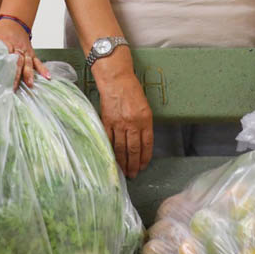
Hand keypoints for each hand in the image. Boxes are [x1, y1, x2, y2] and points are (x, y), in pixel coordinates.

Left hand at [0, 19, 48, 88]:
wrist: (14, 21)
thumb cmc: (1, 31)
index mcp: (6, 43)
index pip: (5, 57)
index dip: (4, 67)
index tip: (2, 78)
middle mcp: (17, 47)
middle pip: (17, 61)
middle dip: (16, 75)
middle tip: (14, 87)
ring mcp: (25, 50)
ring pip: (28, 62)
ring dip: (29, 74)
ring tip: (30, 84)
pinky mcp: (31, 53)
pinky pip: (37, 61)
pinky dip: (42, 68)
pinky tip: (46, 76)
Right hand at [95, 62, 152, 177]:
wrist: (116, 79)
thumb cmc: (131, 89)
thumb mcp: (144, 106)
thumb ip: (144, 123)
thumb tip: (141, 140)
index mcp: (145, 119)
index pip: (147, 144)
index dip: (145, 157)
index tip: (143, 166)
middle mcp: (133, 123)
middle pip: (133, 149)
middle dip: (133, 164)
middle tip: (133, 174)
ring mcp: (119, 123)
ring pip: (121, 148)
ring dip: (122, 161)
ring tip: (123, 171)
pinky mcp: (107, 121)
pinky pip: (109, 140)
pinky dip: (111, 151)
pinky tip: (112, 159)